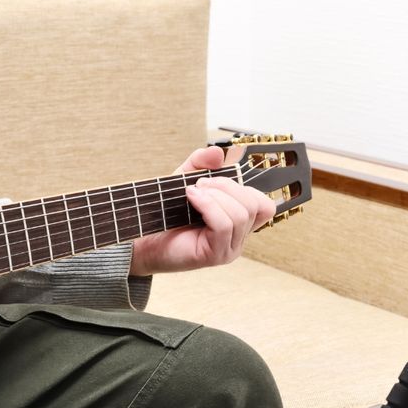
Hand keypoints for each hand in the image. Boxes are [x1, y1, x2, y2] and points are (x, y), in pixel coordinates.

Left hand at [129, 146, 274, 275]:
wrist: (143, 241)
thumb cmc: (165, 216)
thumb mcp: (184, 181)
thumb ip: (200, 164)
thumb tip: (217, 153)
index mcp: (238, 223)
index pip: (264, 206)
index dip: (246, 188)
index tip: (215, 181)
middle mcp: (238, 238)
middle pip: (255, 206)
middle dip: (227, 186)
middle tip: (200, 183)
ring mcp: (229, 249)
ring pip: (240, 215)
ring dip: (216, 196)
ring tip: (193, 192)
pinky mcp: (216, 255)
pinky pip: (224, 225)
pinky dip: (208, 206)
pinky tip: (191, 198)